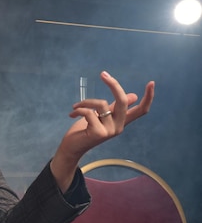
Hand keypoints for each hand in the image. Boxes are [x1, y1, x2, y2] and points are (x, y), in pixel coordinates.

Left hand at [51, 71, 154, 190]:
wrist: (71, 147)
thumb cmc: (84, 130)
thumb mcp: (101, 116)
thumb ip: (115, 107)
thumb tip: (134, 96)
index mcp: (121, 122)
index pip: (141, 111)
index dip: (148, 97)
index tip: (151, 83)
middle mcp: (119, 127)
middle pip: (123, 101)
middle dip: (114, 85)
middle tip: (103, 74)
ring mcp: (110, 131)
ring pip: (101, 104)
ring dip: (85, 102)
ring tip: (76, 107)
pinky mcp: (98, 133)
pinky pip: (89, 112)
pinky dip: (78, 110)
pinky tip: (72, 114)